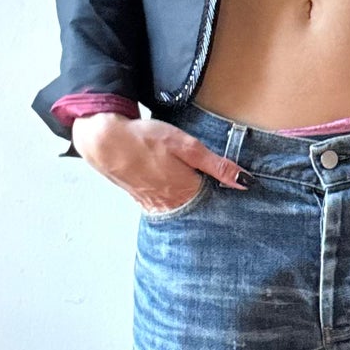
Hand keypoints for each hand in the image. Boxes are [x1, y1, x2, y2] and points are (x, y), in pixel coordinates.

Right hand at [73, 111, 244, 212]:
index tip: (239, 197)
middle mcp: (171, 205)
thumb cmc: (145, 139)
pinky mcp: (142, 200)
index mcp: (186, 192)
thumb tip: (245, 182)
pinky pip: (164, 206)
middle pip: (199, 211)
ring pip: (181, 210)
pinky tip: (174, 190)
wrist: (104, 140)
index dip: (227, 199)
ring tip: (197, 191)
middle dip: (211, 206)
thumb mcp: (186, 146)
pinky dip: (173, 201)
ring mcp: (154, 205)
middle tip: (220, 196)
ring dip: (191, 204)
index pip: (216, 205)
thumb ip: (216, 165)